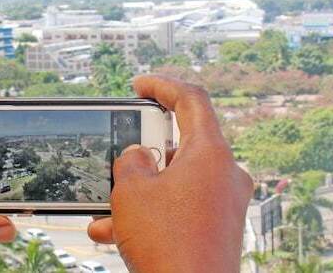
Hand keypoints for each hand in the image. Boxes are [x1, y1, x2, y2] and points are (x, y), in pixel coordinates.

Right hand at [87, 75, 252, 271]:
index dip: (162, 86)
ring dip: (139, 192)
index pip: (192, 99)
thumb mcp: (131, 190)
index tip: (140, 85)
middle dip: (142, 153)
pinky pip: (180, 209)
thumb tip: (139, 158)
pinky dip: (151, 215)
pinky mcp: (218, 230)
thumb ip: (130, 160)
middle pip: (181, 144)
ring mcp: (225, 205)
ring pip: (175, 183)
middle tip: (119, 157)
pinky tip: (114, 231)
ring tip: (106, 208)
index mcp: (212, 154)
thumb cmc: (168, 246)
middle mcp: (226, 176)